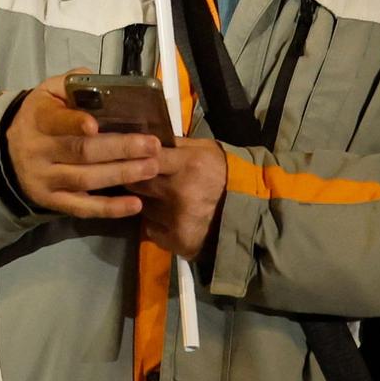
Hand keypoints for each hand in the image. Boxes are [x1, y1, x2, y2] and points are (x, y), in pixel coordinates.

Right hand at [2, 73, 165, 224]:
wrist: (7, 153)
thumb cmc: (41, 116)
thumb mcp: (48, 92)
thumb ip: (73, 84)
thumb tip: (102, 85)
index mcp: (38, 118)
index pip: (55, 121)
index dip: (74, 123)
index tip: (96, 125)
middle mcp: (38, 151)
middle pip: (80, 152)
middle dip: (119, 149)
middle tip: (152, 146)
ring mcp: (45, 180)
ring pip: (85, 180)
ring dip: (121, 175)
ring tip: (152, 167)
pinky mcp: (52, 202)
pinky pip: (82, 208)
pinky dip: (110, 209)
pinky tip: (135, 204)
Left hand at [132, 129, 227, 260]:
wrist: (249, 210)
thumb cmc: (225, 173)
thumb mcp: (205, 149)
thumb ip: (176, 144)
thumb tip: (147, 140)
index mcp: (187, 165)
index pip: (146, 157)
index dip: (134, 157)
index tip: (130, 157)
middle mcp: (178, 192)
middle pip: (137, 184)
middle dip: (136, 181)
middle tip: (139, 179)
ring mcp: (176, 218)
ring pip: (143, 207)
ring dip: (147, 203)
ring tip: (161, 199)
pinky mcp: (177, 240)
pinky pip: (151, 229)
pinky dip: (156, 224)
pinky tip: (169, 218)